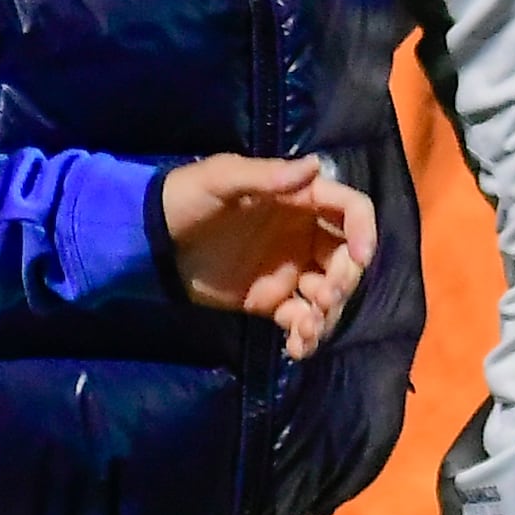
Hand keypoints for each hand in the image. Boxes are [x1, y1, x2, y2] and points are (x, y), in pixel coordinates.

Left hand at [155, 157, 377, 358]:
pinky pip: (300, 319)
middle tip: (321, 297)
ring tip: (303, 329)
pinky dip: (305, 336)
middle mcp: (302, 235)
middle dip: (343, 282)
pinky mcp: (270, 300)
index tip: (359, 258)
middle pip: (346, 259)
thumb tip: (314, 166)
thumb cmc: (185, 198)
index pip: (349, 210)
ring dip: (326, 315)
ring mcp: (288, 270)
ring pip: (328, 295)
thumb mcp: (221, 179)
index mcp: (298, 200)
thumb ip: (266, 177)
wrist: (149, 241)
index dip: (364, 231)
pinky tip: (296, 347)